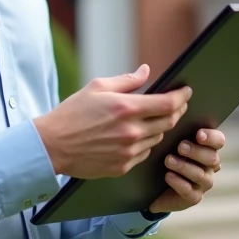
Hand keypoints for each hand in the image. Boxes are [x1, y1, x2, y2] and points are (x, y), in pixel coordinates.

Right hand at [33, 64, 190, 179]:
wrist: (52, 145)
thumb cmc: (72, 113)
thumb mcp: (97, 87)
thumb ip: (126, 80)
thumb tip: (147, 71)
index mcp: (126, 108)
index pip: (168, 103)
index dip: (181, 97)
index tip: (186, 91)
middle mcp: (131, 132)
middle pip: (169, 122)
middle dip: (176, 111)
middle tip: (177, 104)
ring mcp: (128, 152)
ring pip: (158, 138)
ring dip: (160, 127)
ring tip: (154, 118)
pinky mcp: (123, 166)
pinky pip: (145, 153)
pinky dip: (146, 143)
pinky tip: (138, 135)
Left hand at [147, 128, 225, 214]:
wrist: (157, 184)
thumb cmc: (167, 155)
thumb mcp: (170, 141)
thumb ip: (176, 131)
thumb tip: (172, 114)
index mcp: (208, 148)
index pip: (219, 140)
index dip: (211, 137)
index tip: (198, 135)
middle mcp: (210, 165)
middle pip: (212, 158)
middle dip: (196, 152)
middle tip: (181, 147)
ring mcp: (203, 183)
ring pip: (201, 175)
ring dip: (184, 167)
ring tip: (168, 160)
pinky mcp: (193, 197)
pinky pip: (190, 191)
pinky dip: (179, 183)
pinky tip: (168, 176)